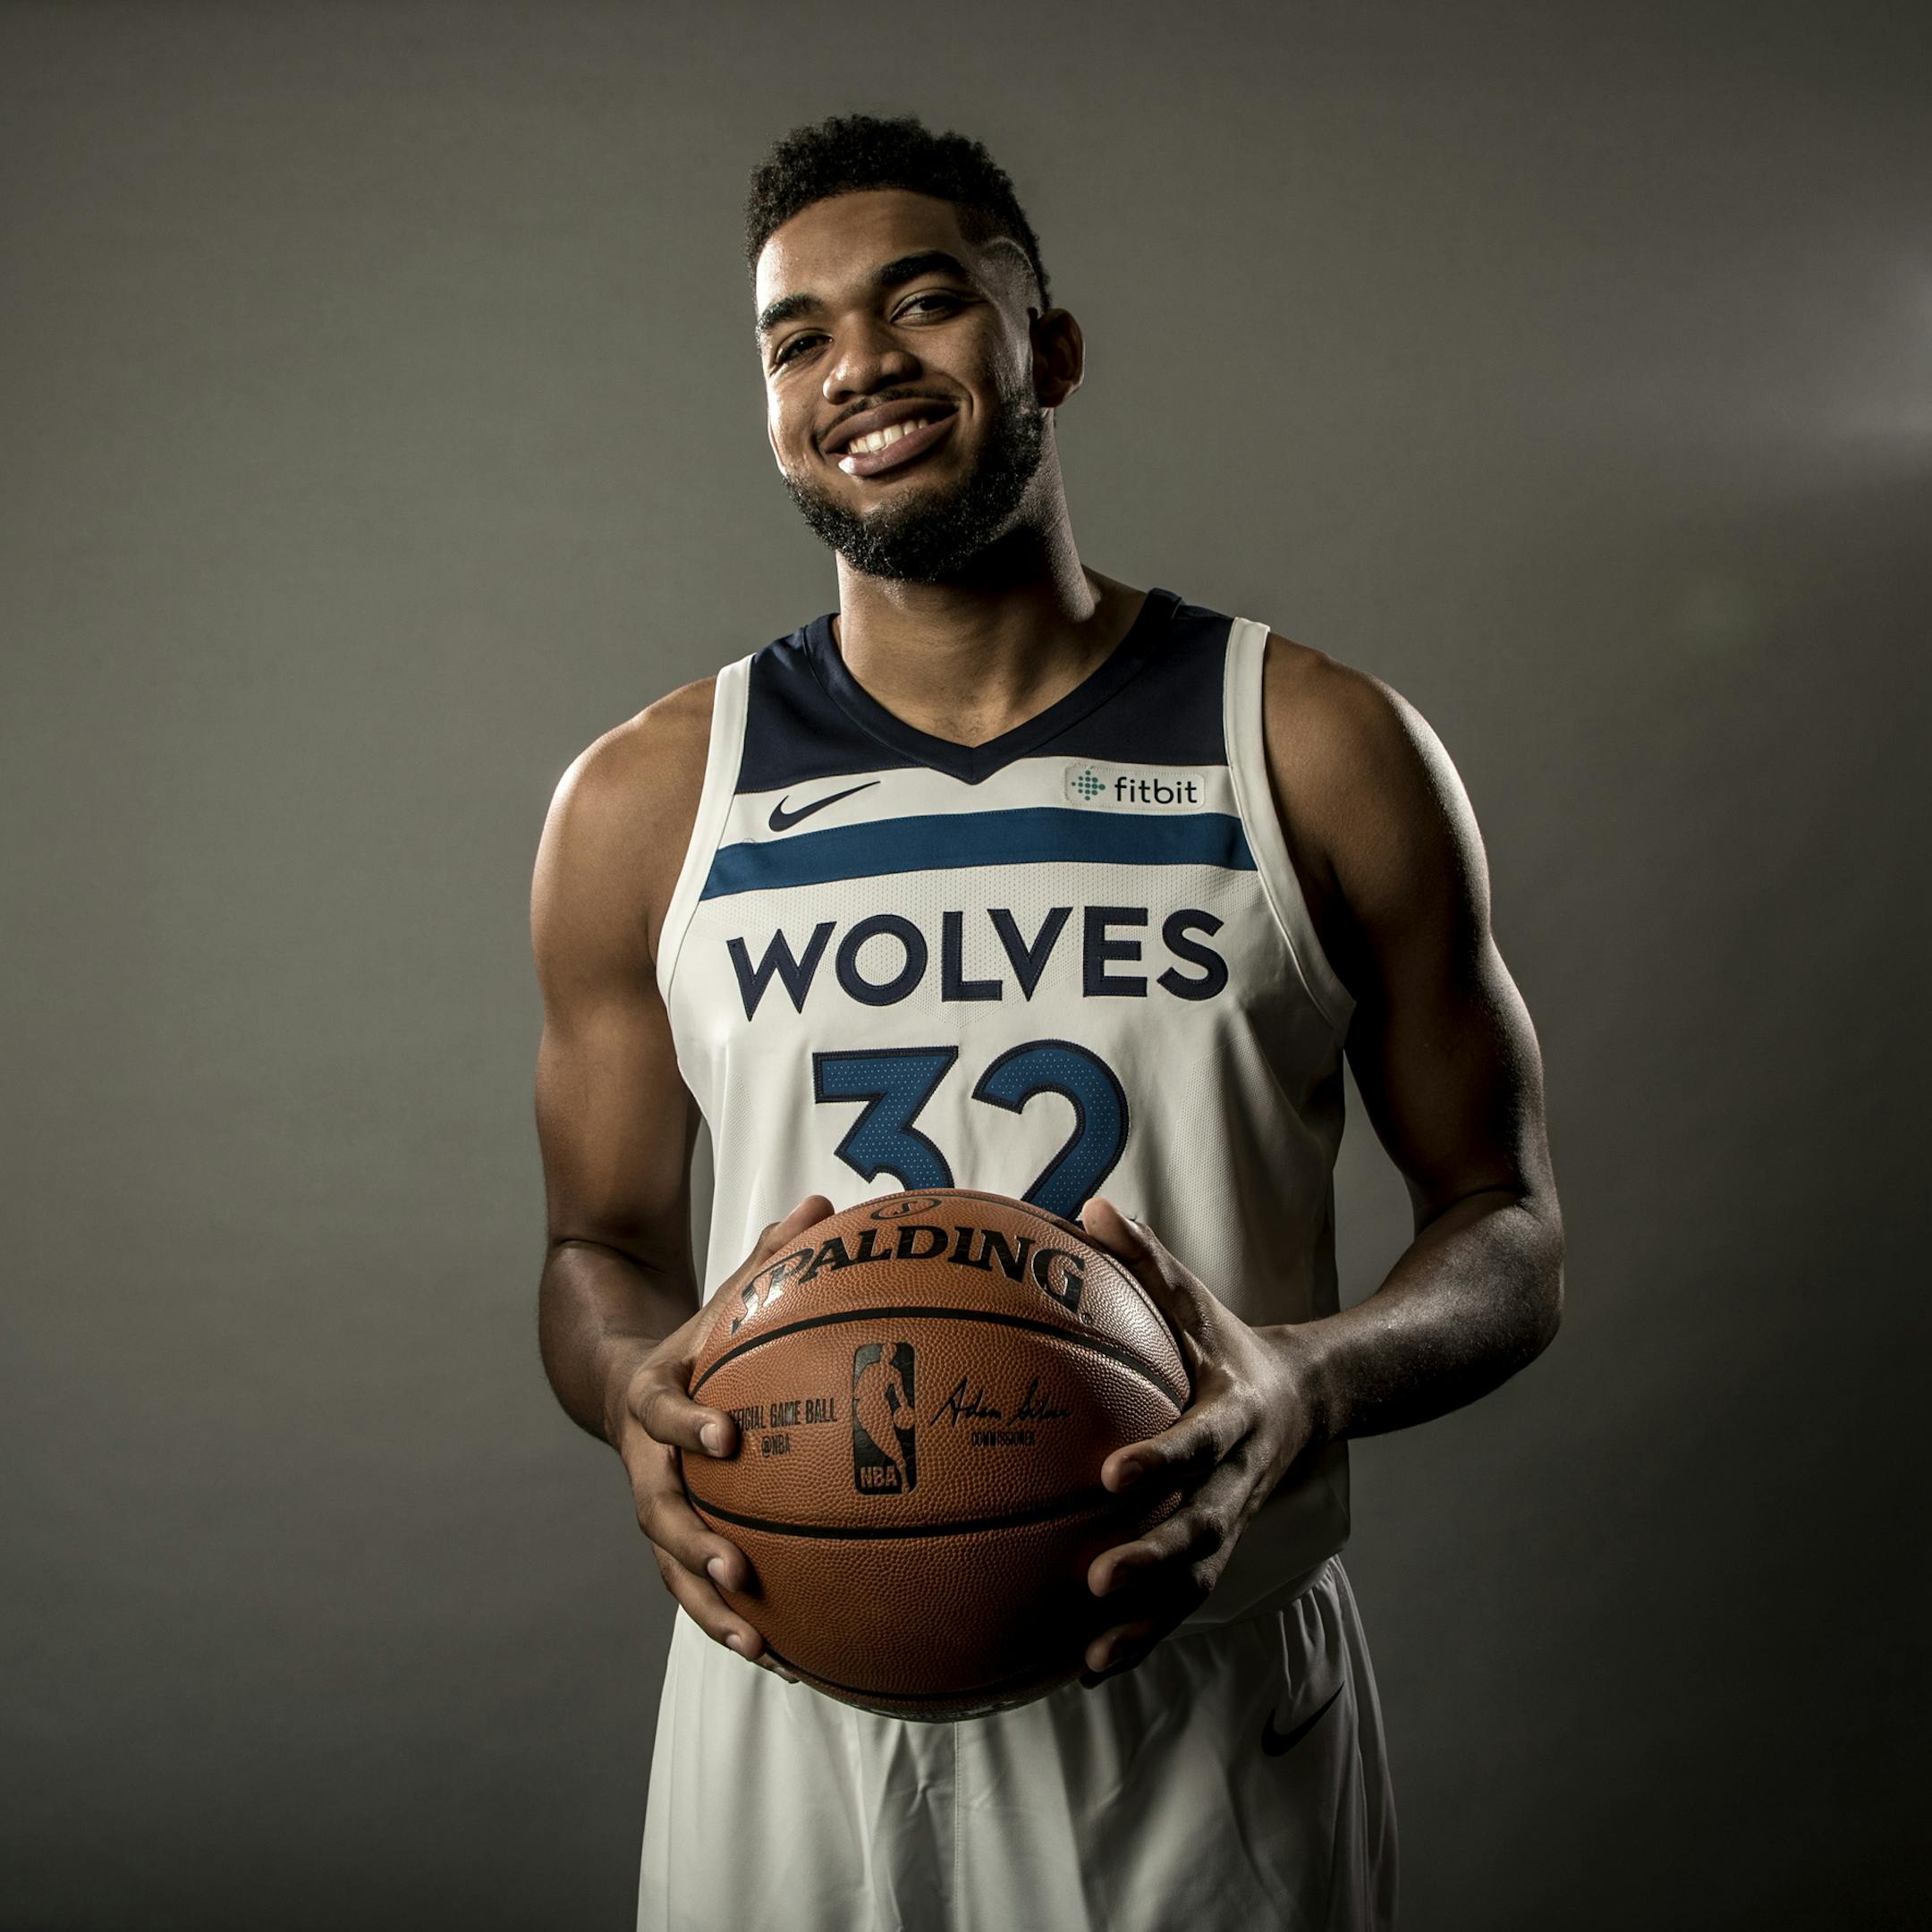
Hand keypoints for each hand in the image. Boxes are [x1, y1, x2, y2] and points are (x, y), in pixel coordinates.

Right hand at [611, 1193, 833, 1675]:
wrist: (626, 1385)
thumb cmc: (700, 1339)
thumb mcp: (726, 1296)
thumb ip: (770, 1259)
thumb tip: (825, 1204)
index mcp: (652, 1396)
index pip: (660, 1411)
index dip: (685, 1424)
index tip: (724, 1436)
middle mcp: (646, 1463)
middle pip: (658, 1511)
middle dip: (692, 1544)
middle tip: (734, 1568)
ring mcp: (659, 1509)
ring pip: (672, 1569)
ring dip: (709, 1608)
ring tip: (758, 1642)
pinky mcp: (678, 1543)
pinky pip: (699, 1590)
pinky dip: (734, 1623)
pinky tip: (789, 1659)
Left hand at [1075, 1197, 1326, 1683]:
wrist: (1309, 1398)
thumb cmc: (1228, 1342)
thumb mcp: (1196, 1298)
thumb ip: (1148, 1259)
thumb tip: (1089, 1206)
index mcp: (1234, 1415)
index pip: (1198, 1440)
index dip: (1163, 1459)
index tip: (1113, 1476)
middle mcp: (1237, 1479)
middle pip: (1201, 1528)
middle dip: (1154, 1557)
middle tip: (1098, 1578)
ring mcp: (1231, 1523)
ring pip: (1195, 1583)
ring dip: (1147, 1621)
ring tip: (1092, 1655)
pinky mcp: (1218, 1554)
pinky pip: (1182, 1602)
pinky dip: (1141, 1636)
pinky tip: (1083, 1668)